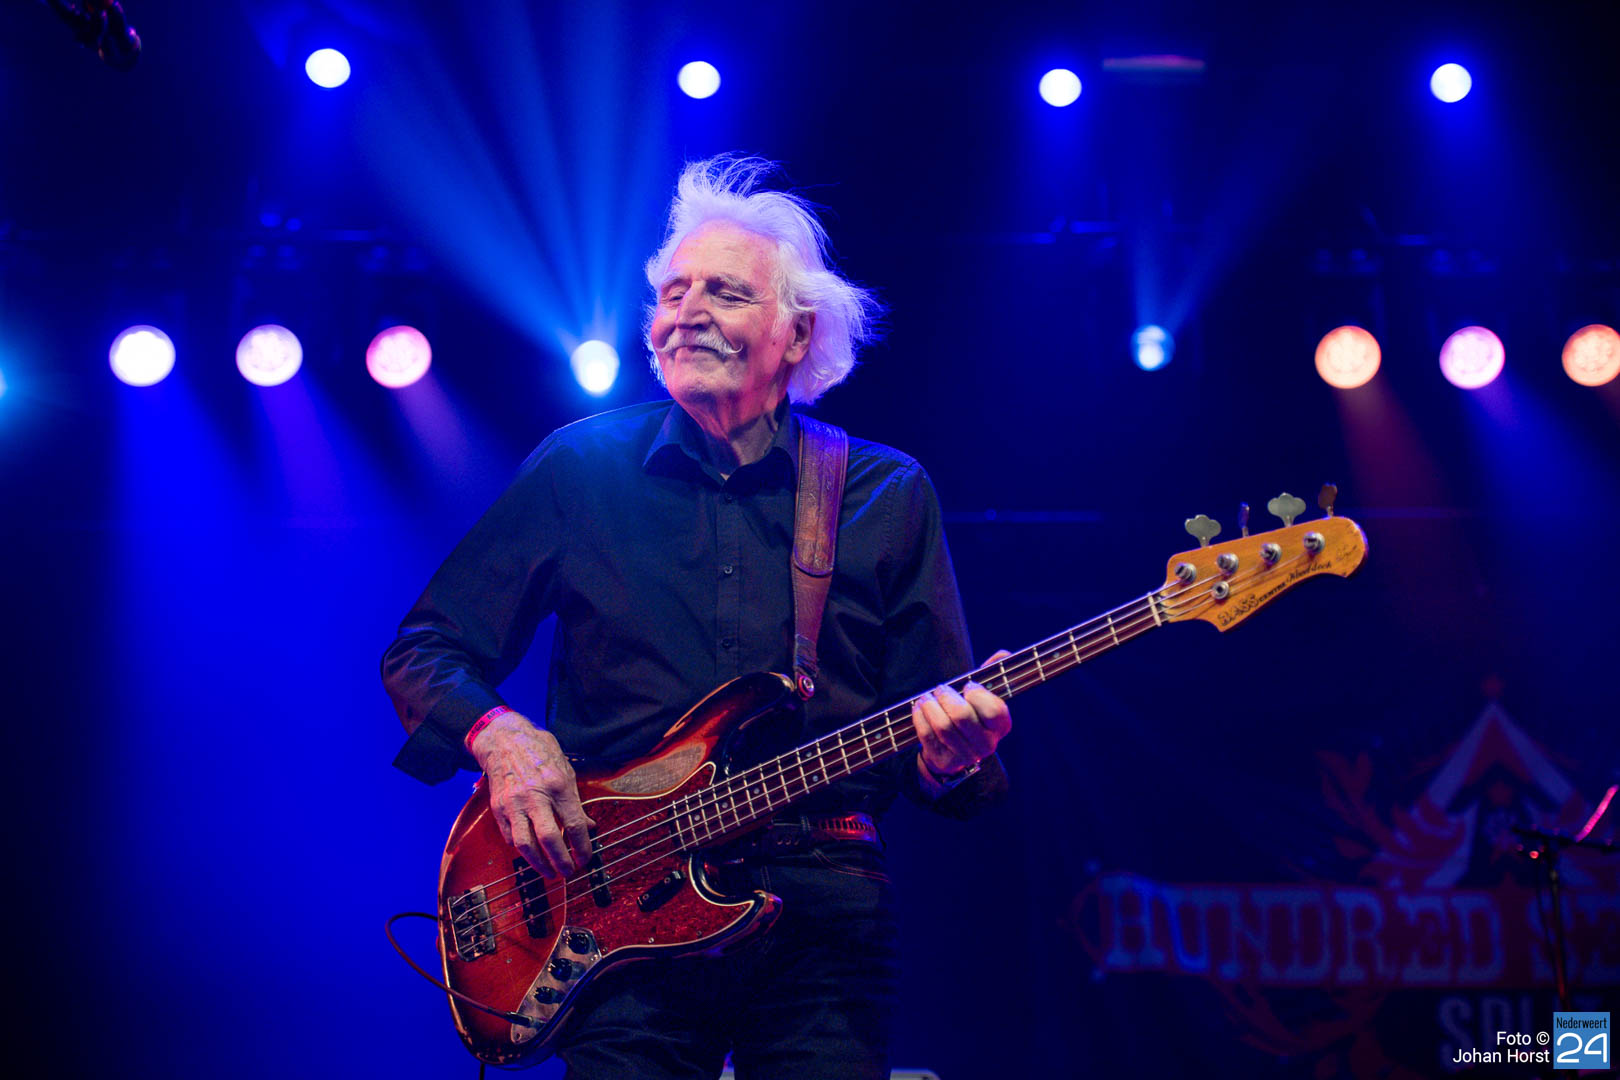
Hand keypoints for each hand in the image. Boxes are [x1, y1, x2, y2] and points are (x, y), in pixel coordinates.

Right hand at [469, 711, 594, 878]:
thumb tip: (588, 826)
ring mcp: (513, 803)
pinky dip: (522, 849)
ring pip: (525, 845)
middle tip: (568, 872)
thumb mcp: (566, 770)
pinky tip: (532, 853)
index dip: (582, 847)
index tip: (585, 859)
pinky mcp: (498, 808)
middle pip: (549, 839)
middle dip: (561, 862)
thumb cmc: (538, 751)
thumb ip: (576, 801)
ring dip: (539, 864)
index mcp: (557, 785)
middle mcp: (535, 796)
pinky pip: (510, 837)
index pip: (573, 824)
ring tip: (549, 871)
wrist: (504, 739)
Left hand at [911, 649, 1012, 785]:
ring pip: (943, 727)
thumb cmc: (970, 713)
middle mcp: (988, 744)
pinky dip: (920, 718)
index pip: (994, 710)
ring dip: (930, 706)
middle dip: (946, 697)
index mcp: (1002, 726)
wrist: (953, 748)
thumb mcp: (982, 694)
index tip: (967, 686)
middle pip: (962, 717)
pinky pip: (928, 736)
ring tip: (925, 697)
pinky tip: (918, 708)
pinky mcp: (945, 761)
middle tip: (940, 689)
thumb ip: (992, 673)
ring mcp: (967, 756)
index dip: (977, 695)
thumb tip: (1003, 654)